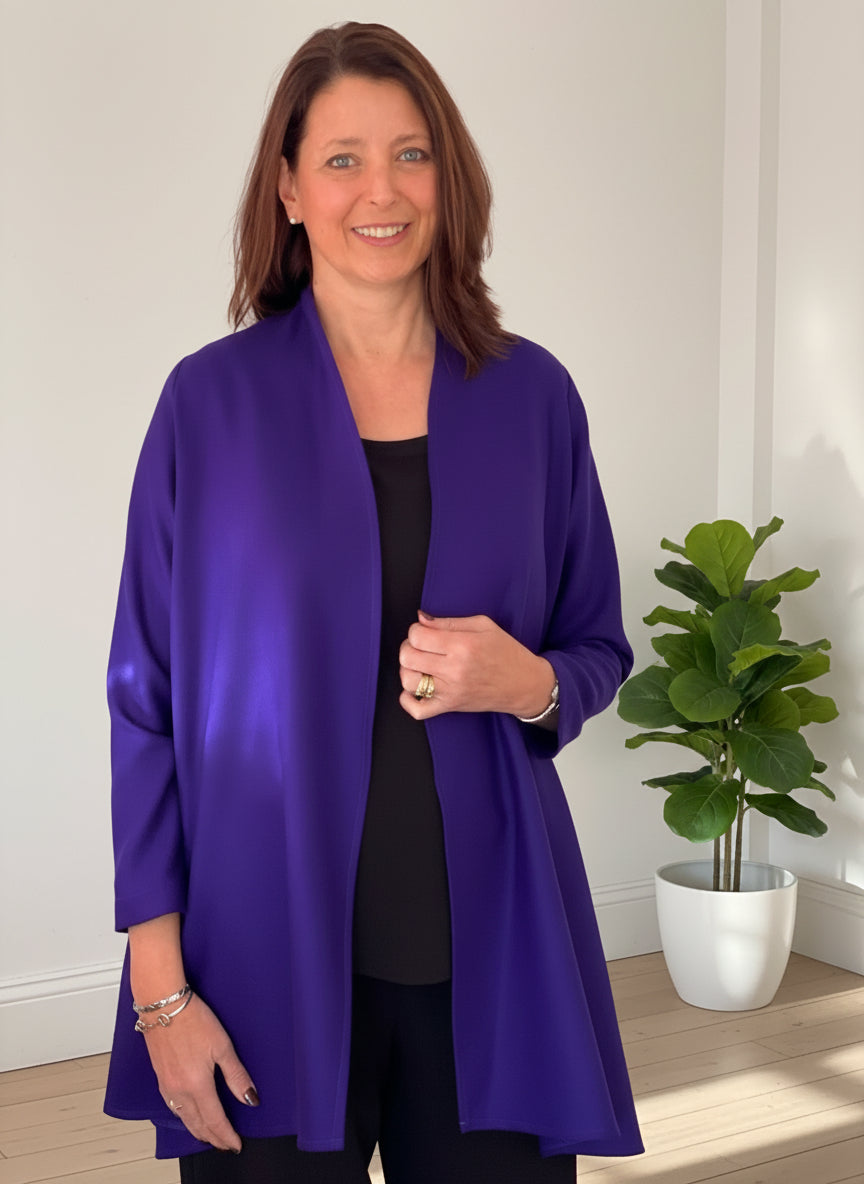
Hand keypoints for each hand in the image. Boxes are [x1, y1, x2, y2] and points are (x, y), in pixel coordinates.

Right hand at [141, 993, 257, 1152]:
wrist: (163, 1005)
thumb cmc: (193, 1019)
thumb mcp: (222, 1046)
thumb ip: (236, 1075)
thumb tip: (250, 1098)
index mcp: (197, 1085)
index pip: (215, 1121)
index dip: (227, 1136)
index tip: (236, 1144)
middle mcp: (179, 1091)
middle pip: (198, 1125)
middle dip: (213, 1138)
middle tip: (226, 1144)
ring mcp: (167, 1086)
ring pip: (184, 1119)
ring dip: (198, 1130)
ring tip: (210, 1135)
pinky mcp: (161, 1078)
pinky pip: (173, 1108)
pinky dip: (184, 1118)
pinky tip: (189, 1115)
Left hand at [399, 611, 555, 719]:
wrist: (524, 684)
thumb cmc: (507, 652)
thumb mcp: (484, 626)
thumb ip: (449, 622)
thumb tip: (421, 619)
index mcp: (463, 646)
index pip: (418, 636)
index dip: (416, 630)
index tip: (425, 632)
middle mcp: (454, 670)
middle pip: (408, 657)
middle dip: (409, 647)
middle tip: (422, 646)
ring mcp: (451, 691)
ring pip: (408, 681)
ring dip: (408, 669)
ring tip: (420, 664)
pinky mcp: (450, 707)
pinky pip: (418, 710)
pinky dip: (407, 701)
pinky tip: (413, 689)